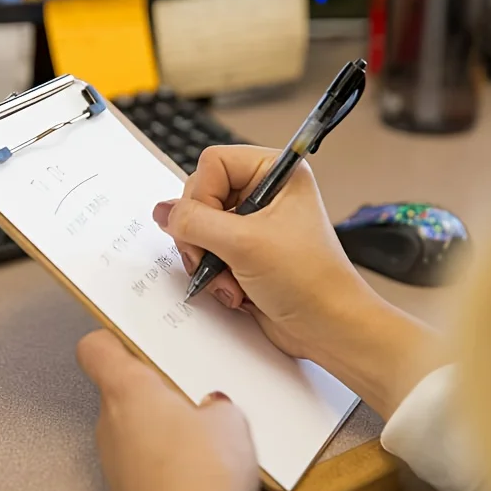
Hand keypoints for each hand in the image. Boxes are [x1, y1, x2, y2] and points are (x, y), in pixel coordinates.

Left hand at [77, 329, 258, 490]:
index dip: (114, 338)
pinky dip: (163, 458)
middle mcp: (109, 422)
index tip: (136, 337)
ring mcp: (113, 461)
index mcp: (128, 391)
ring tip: (202, 436)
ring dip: (161, 426)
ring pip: (133, 426)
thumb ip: (218, 404)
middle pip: (121, 388)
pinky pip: (141, 460)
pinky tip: (196, 470)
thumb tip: (213, 408)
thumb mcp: (231, 422)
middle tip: (191, 391)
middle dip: (155, 387)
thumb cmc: (201, 477)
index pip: (96, 348)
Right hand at [153, 145, 443, 418]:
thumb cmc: (308, 279)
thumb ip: (195, 222)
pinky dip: (214, 274)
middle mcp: (263, 193)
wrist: (328, 327)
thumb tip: (163, 211)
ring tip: (231, 281)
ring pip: (199, 228)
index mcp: (275, 172)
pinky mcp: (245, 252)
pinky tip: (236, 291)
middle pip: (200, 196)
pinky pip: (208, 252)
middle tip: (214, 259)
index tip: (214, 229)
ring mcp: (253, 224)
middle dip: (201, 235)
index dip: (203, 196)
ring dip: (208, 260)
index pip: (212, 163)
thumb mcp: (244, 244)